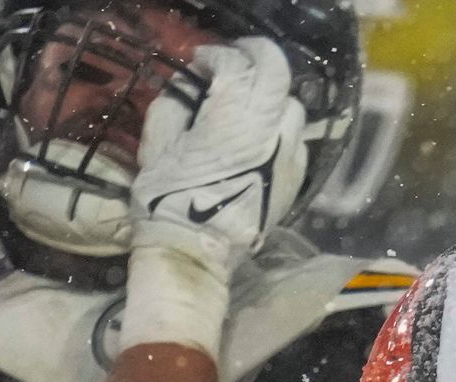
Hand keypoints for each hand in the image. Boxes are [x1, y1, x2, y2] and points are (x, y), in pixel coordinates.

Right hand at [131, 36, 308, 270]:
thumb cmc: (170, 199)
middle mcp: (270, 129)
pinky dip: (281, 128)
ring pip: (292, 105)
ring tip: (249, 103)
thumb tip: (187, 86)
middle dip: (256, 58)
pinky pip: (297, 138)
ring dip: (271, 96)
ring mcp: (289, 154)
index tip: (200, 63)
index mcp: (233, 117)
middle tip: (235, 62)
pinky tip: (262, 137)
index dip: (216, 56)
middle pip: (277, 72)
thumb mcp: (158, 143)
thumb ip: (174, 104)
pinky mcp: (297, 177)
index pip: (236, 65)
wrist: (197, 252)